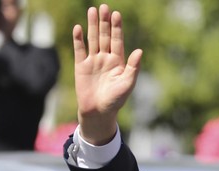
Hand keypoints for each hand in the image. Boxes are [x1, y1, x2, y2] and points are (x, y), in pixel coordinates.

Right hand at [72, 4, 141, 144]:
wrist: (99, 112)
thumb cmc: (116, 100)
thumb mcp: (127, 83)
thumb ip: (133, 67)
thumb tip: (139, 50)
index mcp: (118, 62)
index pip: (117, 41)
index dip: (117, 28)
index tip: (117, 15)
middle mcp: (106, 58)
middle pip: (105, 36)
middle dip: (105, 22)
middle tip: (105, 7)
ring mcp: (93, 61)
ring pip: (93, 39)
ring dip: (93, 25)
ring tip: (93, 10)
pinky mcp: (81, 66)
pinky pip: (80, 49)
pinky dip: (79, 39)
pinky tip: (79, 28)